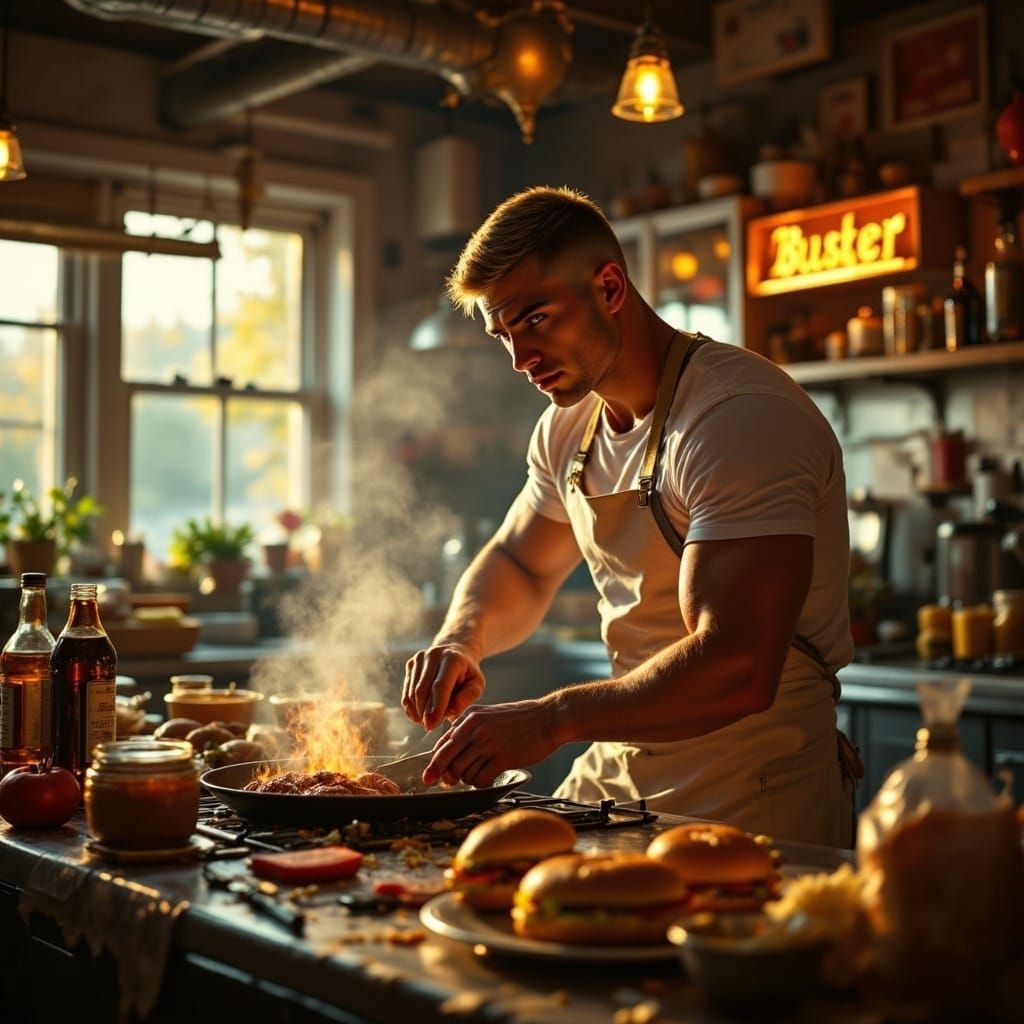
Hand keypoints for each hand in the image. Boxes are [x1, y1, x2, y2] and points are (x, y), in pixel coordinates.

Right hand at [402, 642, 484, 731]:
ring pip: (412, 692)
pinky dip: (411, 707)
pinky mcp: (410, 665)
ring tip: (428, 720)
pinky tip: (419, 715)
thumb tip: (452, 711)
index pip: (440, 686)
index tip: (431, 726)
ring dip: (418, 711)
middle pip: (422, 689)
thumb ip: (468, 697)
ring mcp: (419, 659)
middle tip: (430, 727)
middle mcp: (433, 655)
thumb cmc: (467, 673)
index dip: (435, 707)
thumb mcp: (476, 684)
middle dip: (424, 712)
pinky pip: (406, 691)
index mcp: (452, 659)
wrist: (455, 652)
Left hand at [422, 698, 560, 787]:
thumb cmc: (522, 718)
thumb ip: (470, 727)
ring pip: (463, 773)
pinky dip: (481, 784)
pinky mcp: (503, 758)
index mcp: (470, 717)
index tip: (430, 774)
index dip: (434, 763)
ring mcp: (489, 744)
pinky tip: (488, 779)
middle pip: (448, 761)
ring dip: (467, 780)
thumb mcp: (490, 714)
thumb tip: (451, 747)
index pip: (443, 744)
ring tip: (478, 776)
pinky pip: (480, 780)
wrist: (549, 717)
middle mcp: (476, 729)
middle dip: (444, 776)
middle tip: (446, 783)